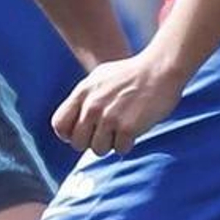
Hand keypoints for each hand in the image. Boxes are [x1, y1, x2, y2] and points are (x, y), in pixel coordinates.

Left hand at [52, 50, 186, 155]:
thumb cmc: (131, 74)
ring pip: (98, 150)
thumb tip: (74, 118)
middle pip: (78, 143)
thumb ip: (85, 97)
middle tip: (107, 132)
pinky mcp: (127, 127)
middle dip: (92, 142)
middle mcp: (92, 106)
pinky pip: (120, 150)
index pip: (59, 125)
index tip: (84, 132)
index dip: (70, 133)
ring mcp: (109, 117)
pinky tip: (134, 128)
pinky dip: (128, 144)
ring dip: (111, 144)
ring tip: (122, 128)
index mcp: (82, 92)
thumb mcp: (99, 78)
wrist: (160, 69)